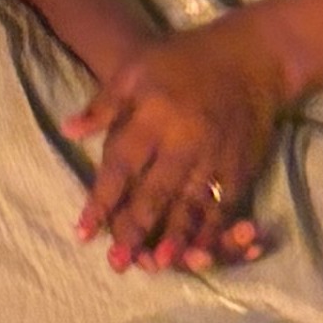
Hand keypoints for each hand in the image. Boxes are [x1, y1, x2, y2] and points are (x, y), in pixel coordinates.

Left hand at [71, 17, 284, 273]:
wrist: (253, 57)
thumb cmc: (184, 60)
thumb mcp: (137, 69)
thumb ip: (104, 104)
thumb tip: (68, 129)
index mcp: (153, 117)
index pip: (120, 167)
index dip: (100, 201)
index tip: (82, 232)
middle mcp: (183, 142)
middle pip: (154, 193)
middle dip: (134, 230)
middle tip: (116, 262)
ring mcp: (215, 157)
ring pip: (190, 205)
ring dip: (173, 238)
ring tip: (156, 265)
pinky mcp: (240, 167)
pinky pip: (223, 205)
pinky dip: (210, 231)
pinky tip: (198, 252)